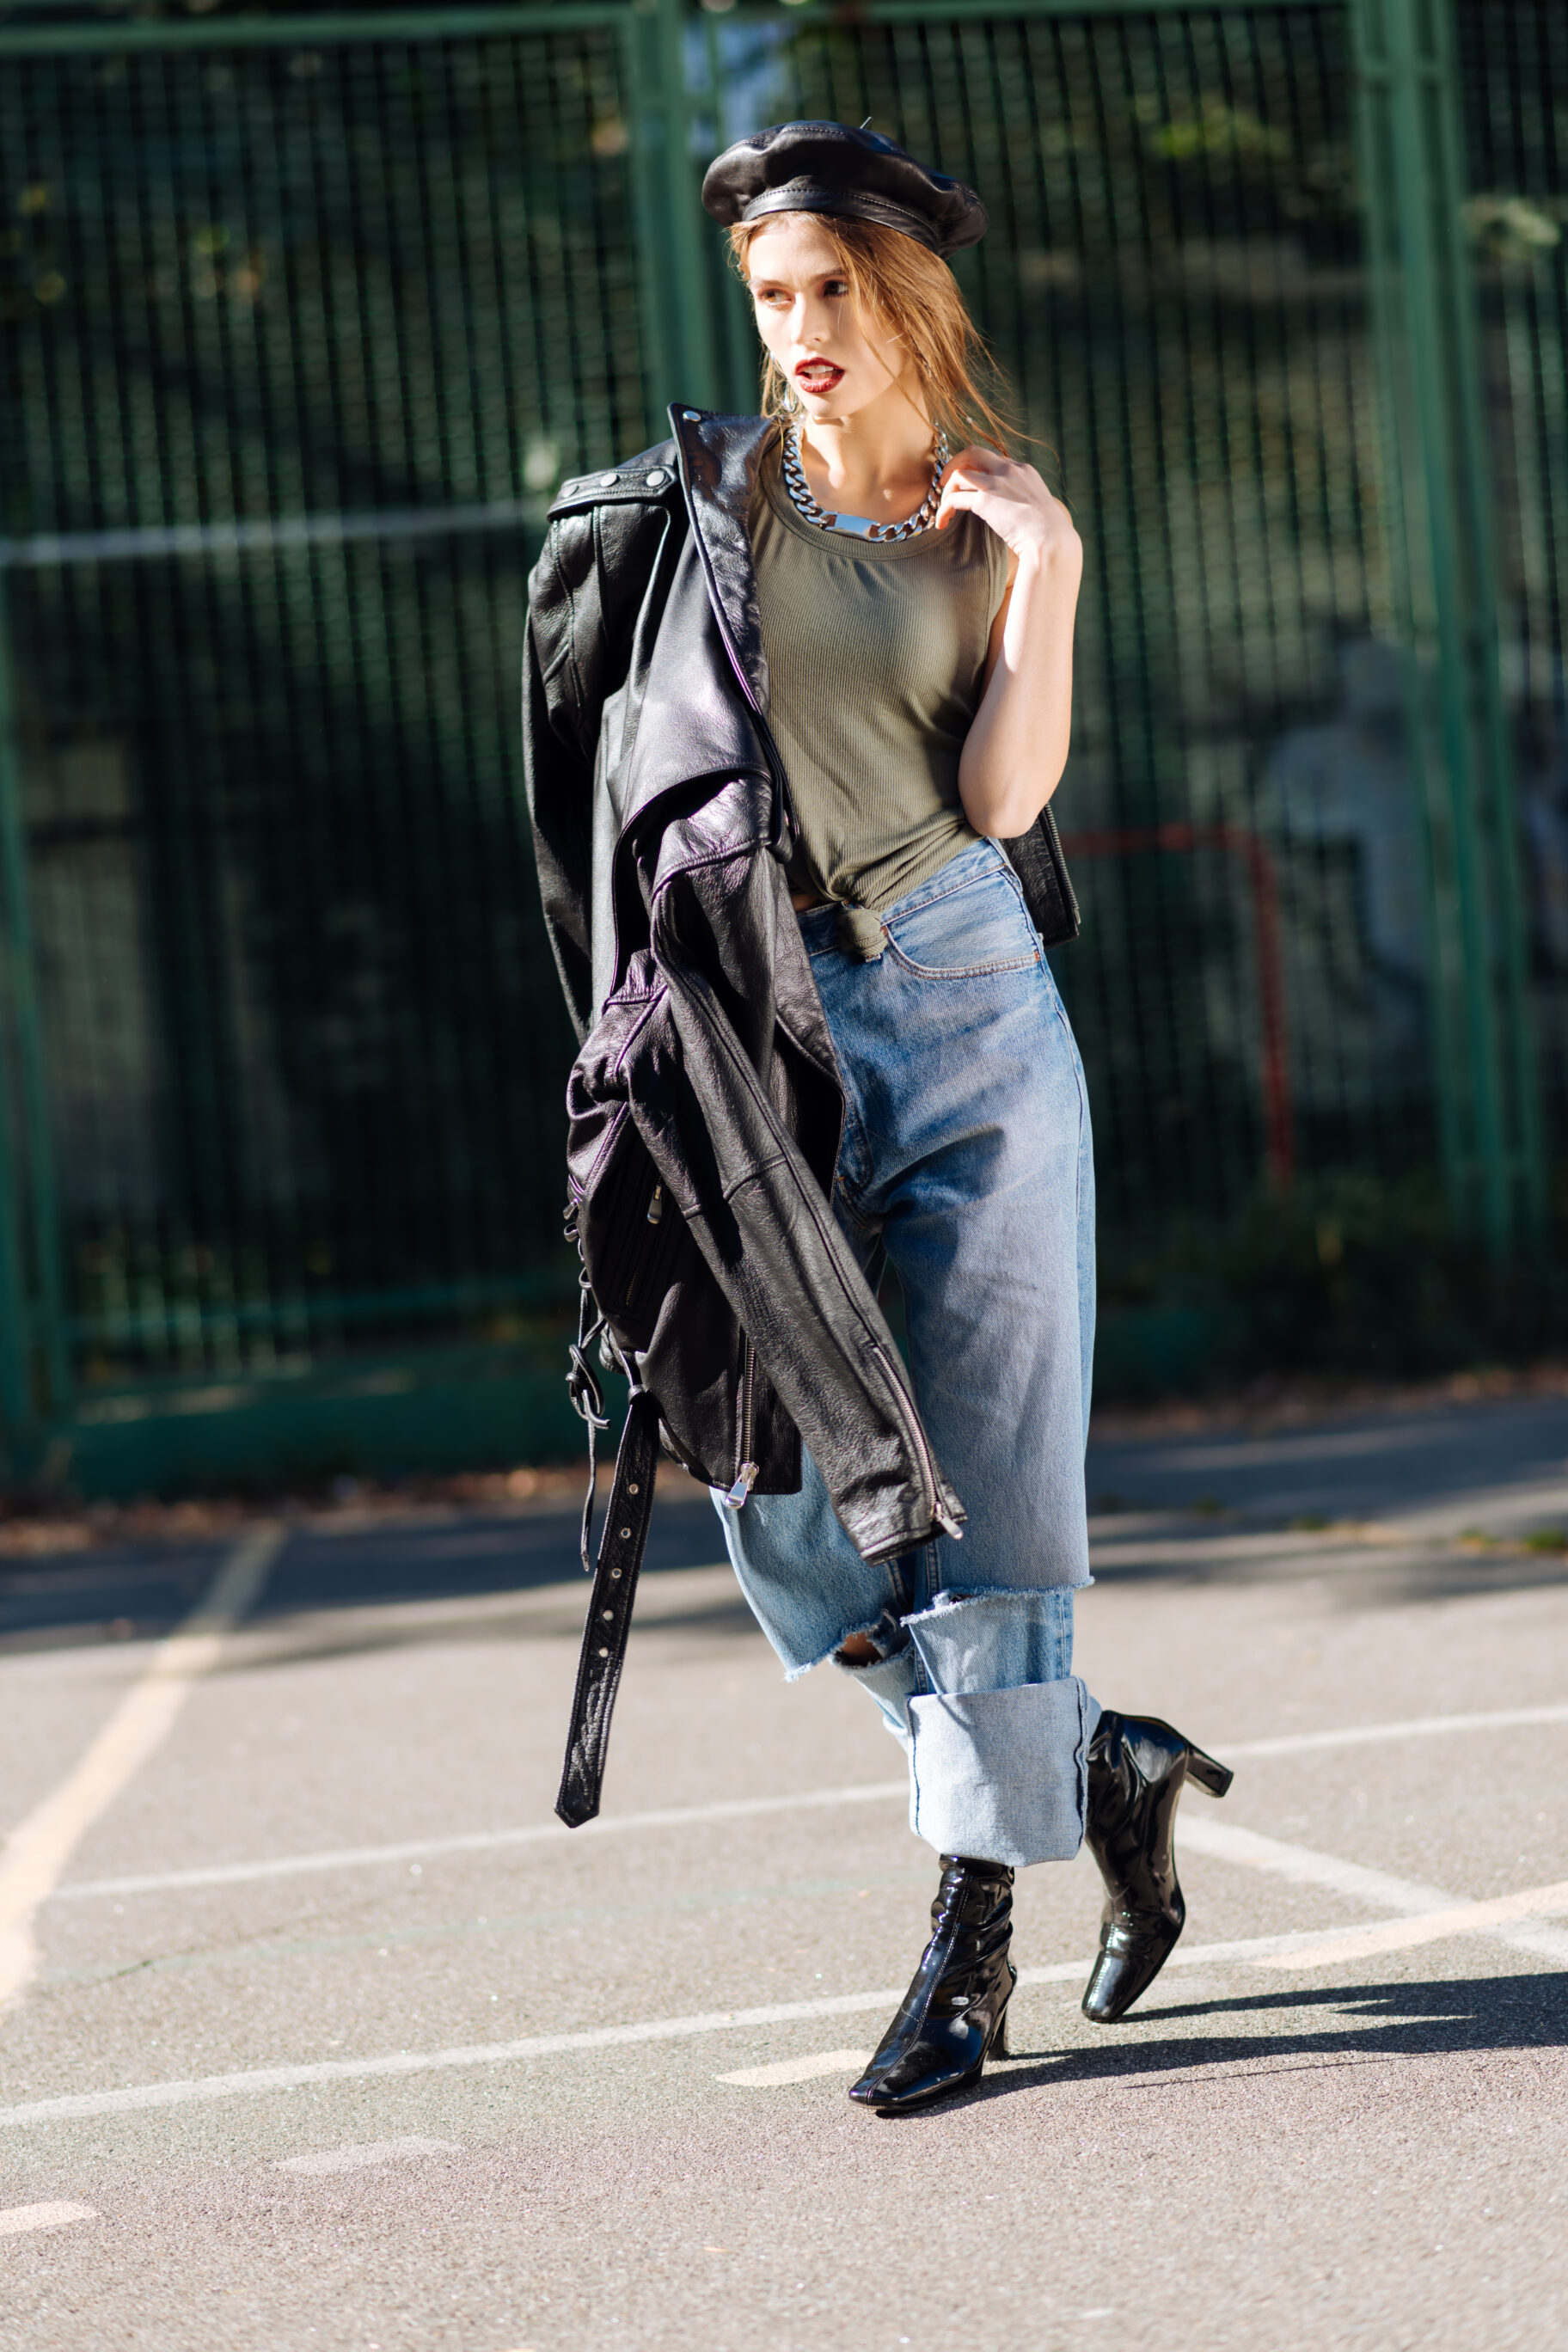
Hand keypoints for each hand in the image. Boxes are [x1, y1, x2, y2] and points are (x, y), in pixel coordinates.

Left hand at [934, 446, 1080, 571]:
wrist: (1051, 541)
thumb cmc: (1049, 534)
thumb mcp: (1039, 508)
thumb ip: (1024, 502)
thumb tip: (1016, 514)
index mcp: (1024, 470)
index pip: (993, 459)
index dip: (976, 469)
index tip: (969, 483)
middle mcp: (1009, 470)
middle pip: (973, 452)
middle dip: (954, 463)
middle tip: (944, 482)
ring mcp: (996, 483)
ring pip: (959, 474)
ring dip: (946, 491)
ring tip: (943, 509)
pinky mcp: (985, 500)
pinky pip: (954, 499)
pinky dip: (944, 509)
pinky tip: (942, 523)